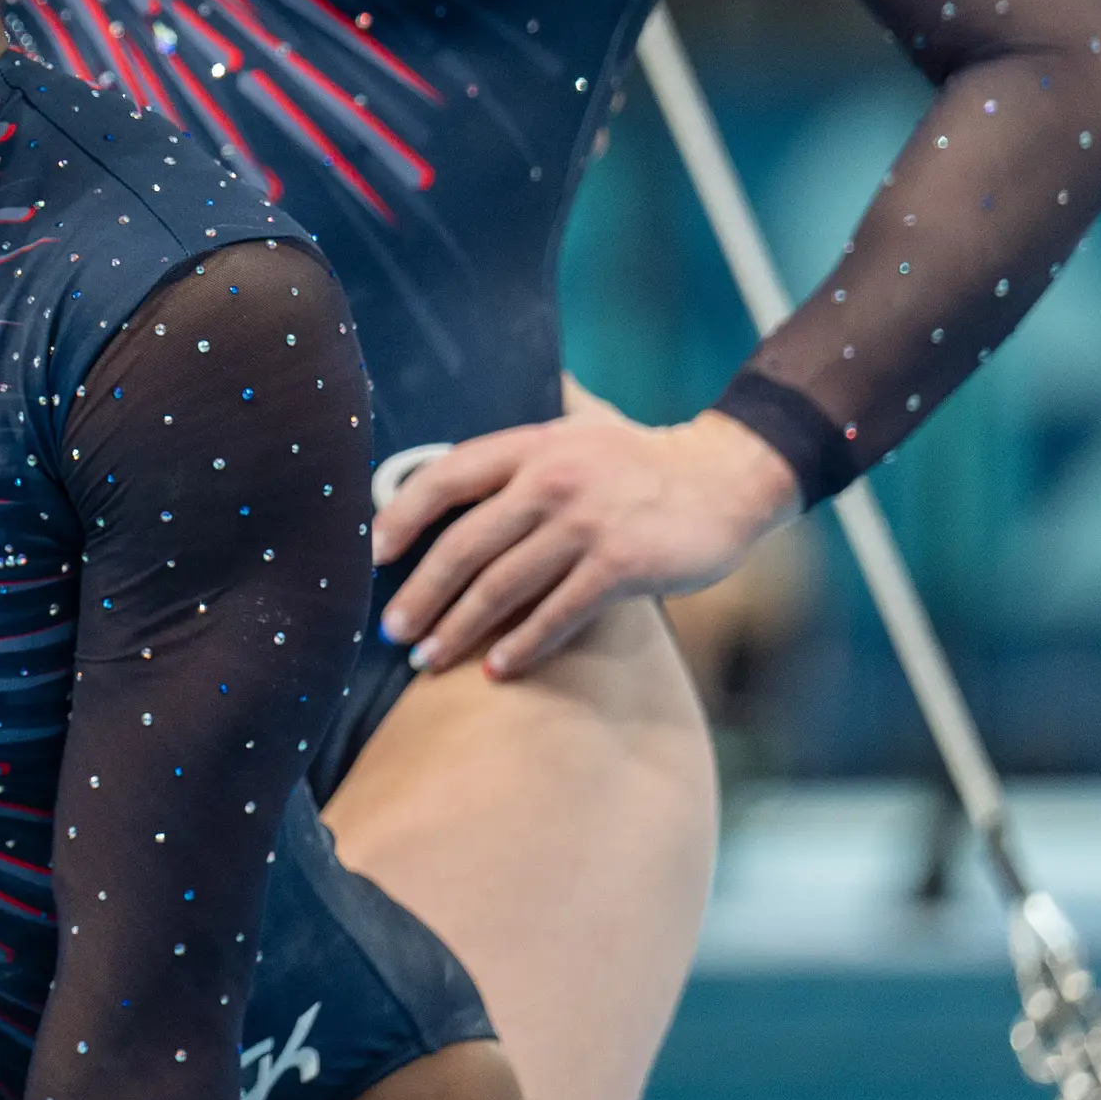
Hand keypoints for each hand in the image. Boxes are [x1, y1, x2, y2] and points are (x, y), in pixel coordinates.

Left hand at [371, 410, 799, 679]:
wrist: (727, 475)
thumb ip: (520, 446)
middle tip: (392, 631)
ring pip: (503, 586)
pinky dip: (523, 646)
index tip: (373, 554)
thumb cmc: (639, 460)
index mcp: (531, 446)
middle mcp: (552, 481)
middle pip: (464, 544)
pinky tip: (497, 670)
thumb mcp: (576, 429)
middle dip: (420, 593)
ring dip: (459, 628)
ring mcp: (587, 524)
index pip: (446, 477)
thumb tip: (453, 456)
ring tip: (429, 659)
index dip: (401, 515)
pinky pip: (558, 614)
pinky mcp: (622, 565)